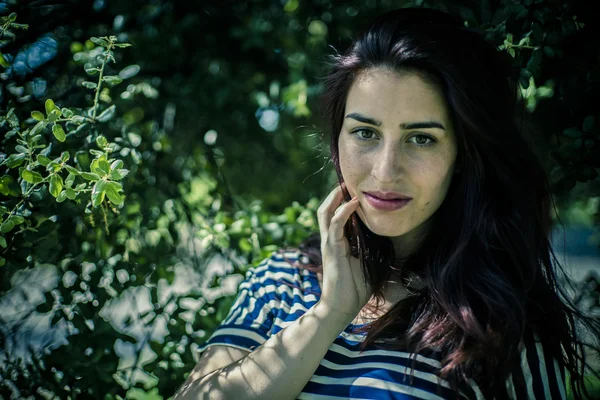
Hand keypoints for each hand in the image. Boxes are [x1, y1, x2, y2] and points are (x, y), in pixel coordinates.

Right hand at [316, 184, 371, 320]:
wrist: (341, 308)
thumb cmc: (355, 290)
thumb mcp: (371, 266)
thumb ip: (378, 255)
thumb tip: (402, 254)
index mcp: (338, 242)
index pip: (336, 215)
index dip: (342, 201)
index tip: (356, 189)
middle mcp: (331, 240)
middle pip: (326, 209)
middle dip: (335, 194)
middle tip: (349, 181)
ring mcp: (329, 243)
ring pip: (325, 212)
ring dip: (335, 197)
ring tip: (347, 186)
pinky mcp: (331, 249)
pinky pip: (335, 224)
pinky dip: (344, 211)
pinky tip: (354, 203)